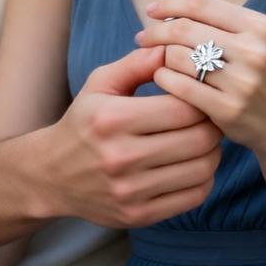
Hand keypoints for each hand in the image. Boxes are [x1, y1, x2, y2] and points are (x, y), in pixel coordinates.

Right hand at [44, 45, 222, 227]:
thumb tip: (173, 49)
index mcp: (113, 118)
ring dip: (213, 151)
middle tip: (211, 115)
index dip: (200, 97)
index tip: (201, 92)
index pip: (183, 108)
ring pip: (202, 169)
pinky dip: (204, 178)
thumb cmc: (83, 121)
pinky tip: (194, 164)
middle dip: (213, 123)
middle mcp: (121, 157)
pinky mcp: (139, 216)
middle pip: (199, 139)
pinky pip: (194, 197)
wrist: (52, 175)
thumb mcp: (100, 83)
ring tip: (205, 138)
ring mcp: (131, 191)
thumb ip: (137, 64)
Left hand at [137, 0, 265, 159]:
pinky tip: (162, 78)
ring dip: (160, 56)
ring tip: (157, 60)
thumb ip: (216, 15)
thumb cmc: (258, 73)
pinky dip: (164, 78)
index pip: (200, 4)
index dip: (169, 4)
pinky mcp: (229, 110)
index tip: (150, 11)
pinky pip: (180, 86)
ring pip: (179, 57)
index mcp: (258, 26)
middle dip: (156, 31)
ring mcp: (242, 82)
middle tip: (142, 37)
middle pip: (185, 29)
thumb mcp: (250, 38)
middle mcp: (253, 51)